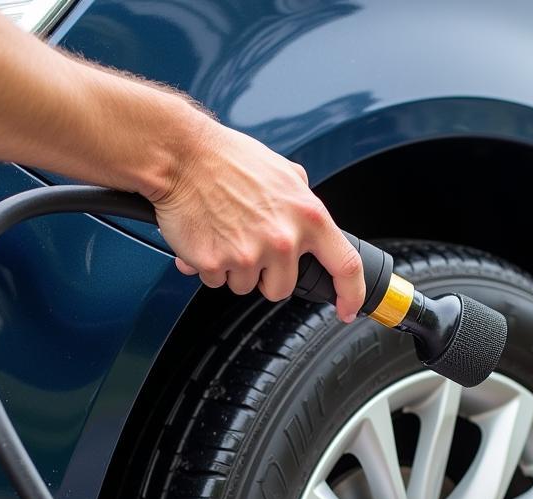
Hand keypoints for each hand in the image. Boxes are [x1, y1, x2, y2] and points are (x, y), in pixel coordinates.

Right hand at [151, 119, 364, 322]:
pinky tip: (207, 237)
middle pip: (281, 288)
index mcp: (307, 215)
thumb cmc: (227, 160)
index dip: (350, 295)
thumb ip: (302, 202)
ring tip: (224, 233)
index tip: (347, 309)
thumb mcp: (282, 172)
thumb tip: (309, 225)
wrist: (182, 156)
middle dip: (265, 275)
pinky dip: (209, 266)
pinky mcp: (216, 263)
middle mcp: (283, 239)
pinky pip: (216, 281)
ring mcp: (249, 254)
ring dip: (234, 269)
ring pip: (245, 287)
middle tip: (249, 244)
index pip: (345, 265)